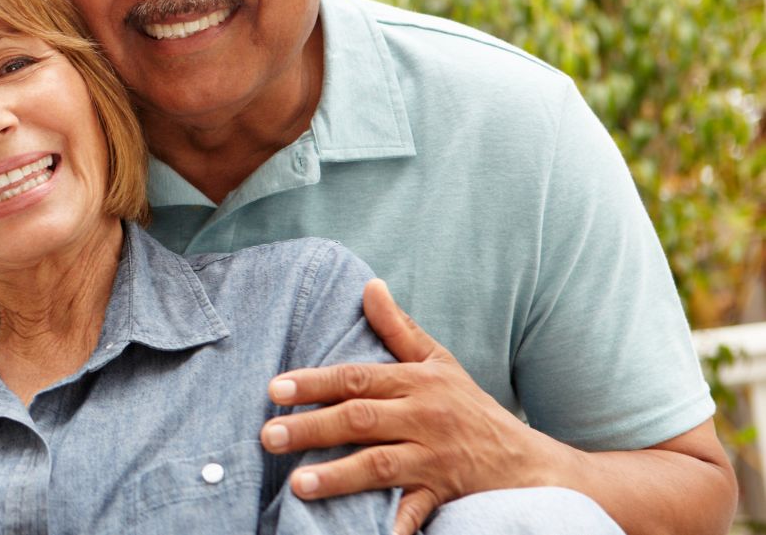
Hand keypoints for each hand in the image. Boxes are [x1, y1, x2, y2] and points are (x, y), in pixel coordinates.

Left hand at [260, 279, 551, 534]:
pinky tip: (366, 534)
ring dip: (338, 475)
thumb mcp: (440, 362)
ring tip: (297, 485)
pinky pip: (414, 512)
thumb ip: (399, 328)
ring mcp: (433, 459)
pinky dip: (393, 525)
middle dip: (312, 428)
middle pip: (361, 420)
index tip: (275, 388)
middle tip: (268, 436)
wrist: (528, 463)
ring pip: (381, 466)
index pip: (357, 378)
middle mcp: (424, 418)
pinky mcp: (443, 494)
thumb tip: (369, 286)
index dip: (315, 382)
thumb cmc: (472, 408)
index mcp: (417, 382)